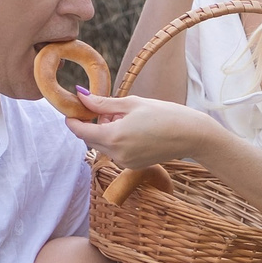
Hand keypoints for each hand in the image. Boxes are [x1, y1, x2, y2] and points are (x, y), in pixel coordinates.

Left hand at [63, 93, 221, 168]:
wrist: (191, 135)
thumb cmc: (164, 114)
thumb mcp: (131, 103)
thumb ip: (103, 103)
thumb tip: (81, 96)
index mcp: (113, 136)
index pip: (80, 131)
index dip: (73, 120)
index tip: (71, 110)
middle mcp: (116, 154)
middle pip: (91, 138)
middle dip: (95, 124)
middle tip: (113, 108)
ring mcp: (125, 162)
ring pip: (104, 145)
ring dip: (108, 131)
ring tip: (129, 118)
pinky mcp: (134, 166)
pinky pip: (117, 151)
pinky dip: (119, 140)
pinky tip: (136, 130)